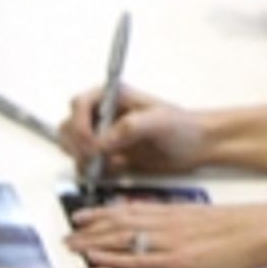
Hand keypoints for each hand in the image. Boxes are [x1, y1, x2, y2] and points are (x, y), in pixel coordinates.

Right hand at [62, 83, 207, 175]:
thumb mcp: (159, 121)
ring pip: (73, 146)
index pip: (79, 103)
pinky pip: (86, 164)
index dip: (79, 123)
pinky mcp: (108, 156)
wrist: (197, 146)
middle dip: (76, 143)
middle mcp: (104, 115)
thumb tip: (101, 143)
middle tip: (95, 158)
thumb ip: (129, 127)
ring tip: (102, 165)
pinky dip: (91, 170)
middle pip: (69, 126)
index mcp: (113, 97)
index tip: (92, 143)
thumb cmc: (182, 126)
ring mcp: (104, 136)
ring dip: (81, 158)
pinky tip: (111, 170)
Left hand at [66, 199, 266, 267]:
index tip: (86, 215)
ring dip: (95, 241)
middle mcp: (172, 223)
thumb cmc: (250, 228)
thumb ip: (190, 227)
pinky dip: (115, 259)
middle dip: (92, 226)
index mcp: (180, 212)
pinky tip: (98, 261)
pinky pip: (140, 260)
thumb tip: (177, 234)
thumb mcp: (214, 222)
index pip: (135, 210)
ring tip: (71, 245)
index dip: (106, 213)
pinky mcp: (180, 260)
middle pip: (122, 222)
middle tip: (68, 231)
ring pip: (124, 238)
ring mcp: (174, 241)